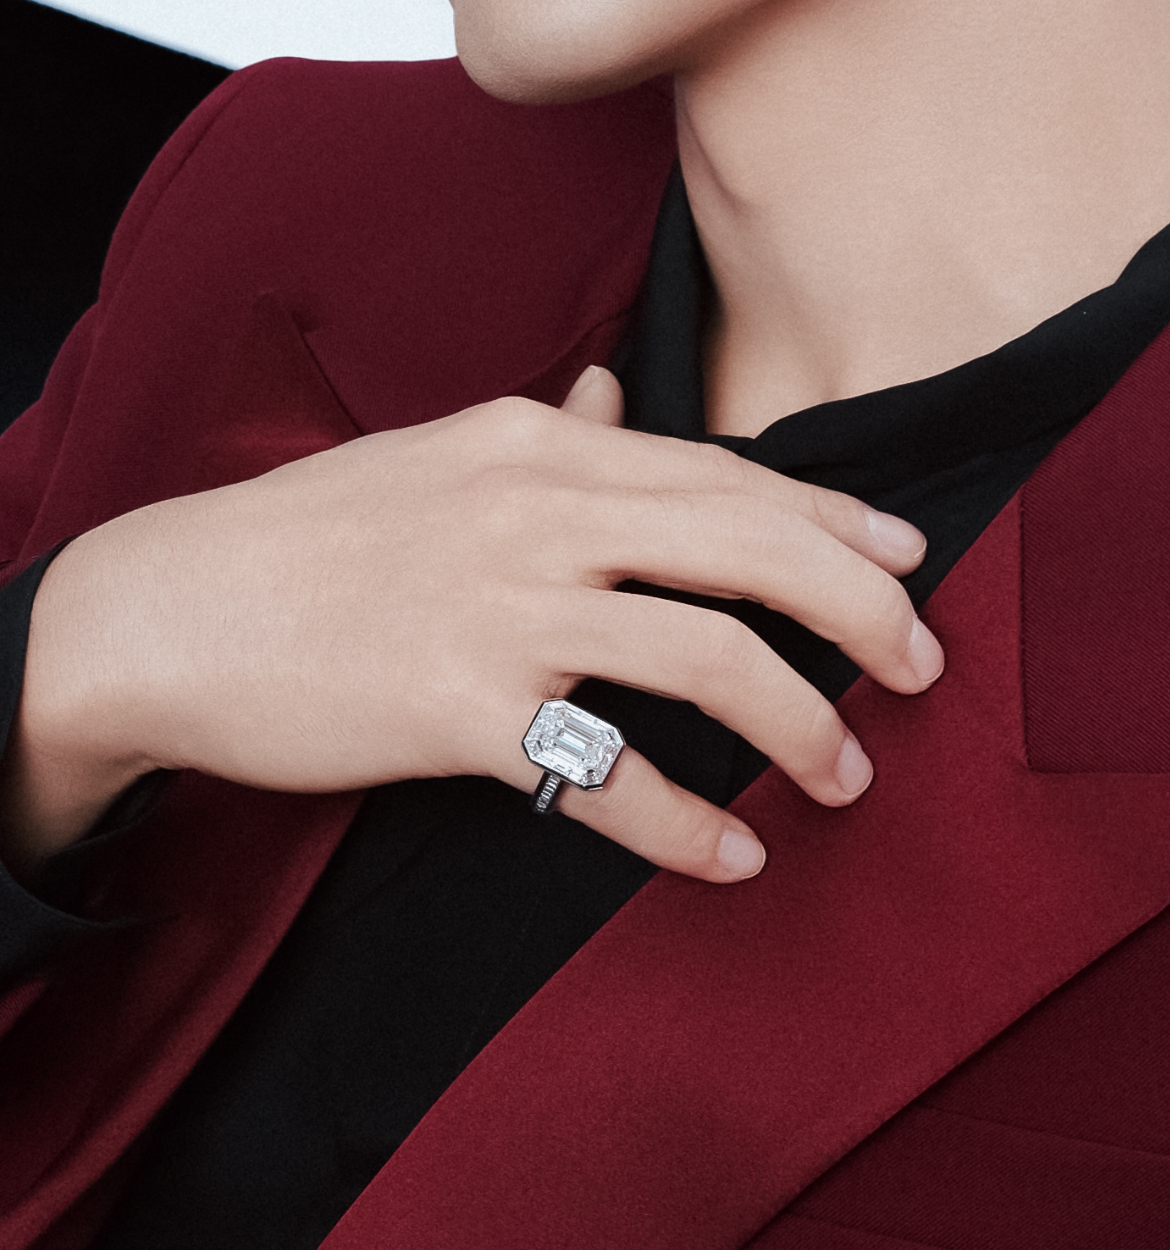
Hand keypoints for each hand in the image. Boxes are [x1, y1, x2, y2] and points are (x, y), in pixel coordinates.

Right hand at [3, 367, 940, 882]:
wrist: (169, 610)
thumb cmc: (308, 539)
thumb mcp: (434, 454)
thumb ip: (545, 430)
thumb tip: (615, 394)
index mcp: (541, 445)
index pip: (729, 477)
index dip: (837, 525)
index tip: (911, 564)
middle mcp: (540, 512)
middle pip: (753, 550)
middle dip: (862, 615)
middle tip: (920, 674)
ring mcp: (502, 609)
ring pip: (710, 658)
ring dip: (803, 728)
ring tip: (843, 777)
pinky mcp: (458, 709)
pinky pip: (608, 775)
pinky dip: (687, 825)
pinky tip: (727, 854)